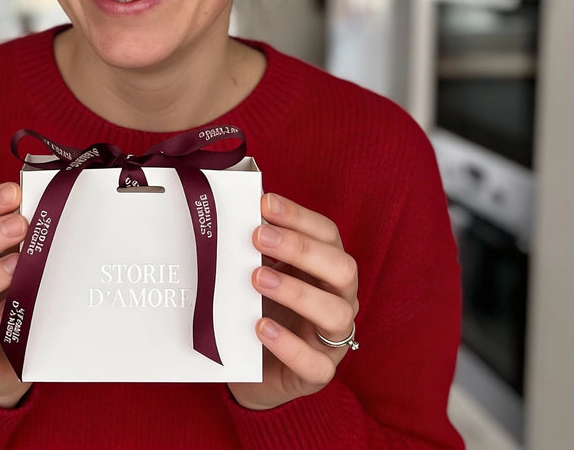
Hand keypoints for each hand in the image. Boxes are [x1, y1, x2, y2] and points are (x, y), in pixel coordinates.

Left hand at [229, 193, 359, 410]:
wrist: (256, 366)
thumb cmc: (263, 306)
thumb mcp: (262, 270)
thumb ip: (257, 246)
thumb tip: (231, 208)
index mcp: (327, 266)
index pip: (326, 234)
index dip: (299, 217)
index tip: (265, 202)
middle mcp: (340, 298)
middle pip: (342, 268)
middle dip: (300, 248)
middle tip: (258, 236)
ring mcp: (333, 338)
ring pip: (336, 314)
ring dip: (296, 292)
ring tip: (257, 278)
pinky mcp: (320, 372)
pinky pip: (315, 364)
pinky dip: (289, 345)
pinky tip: (261, 327)